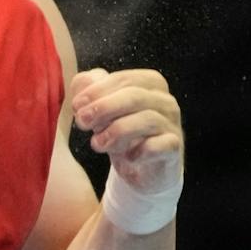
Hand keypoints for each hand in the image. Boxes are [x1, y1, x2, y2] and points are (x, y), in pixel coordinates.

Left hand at [70, 67, 183, 196]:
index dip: (97, 91)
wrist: (143, 169)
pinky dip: (139, 151)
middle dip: (104, 107)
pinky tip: (126, 157)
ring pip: (146, 119)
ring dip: (116, 131)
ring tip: (97, 143)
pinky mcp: (173, 147)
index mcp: (149, 83)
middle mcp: (165, 100)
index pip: (123, 79)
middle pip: (134, 95)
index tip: (77, 105)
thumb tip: (82, 82)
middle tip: (82, 121)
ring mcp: (172, 124)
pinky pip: (158, 145)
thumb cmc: (123, 134)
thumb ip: (91, 90)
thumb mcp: (103, 110)